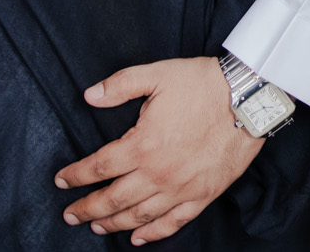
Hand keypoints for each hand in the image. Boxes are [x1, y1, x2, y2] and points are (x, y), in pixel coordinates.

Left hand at [54, 57, 262, 243]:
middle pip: (112, 200)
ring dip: (113, 224)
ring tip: (96, 226)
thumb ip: (120, 85)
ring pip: (139, 216)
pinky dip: (153, 234)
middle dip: (86, 209)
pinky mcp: (202, 195)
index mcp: (142, 144)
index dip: (75, 176)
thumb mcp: (157, 74)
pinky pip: (173, 223)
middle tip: (69, 215)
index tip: (61, 182)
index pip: (98, 167)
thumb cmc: (204, 84)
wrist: (249, 98)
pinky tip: (138, 238)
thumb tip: (88, 96)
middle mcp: (158, 173)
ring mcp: (181, 189)